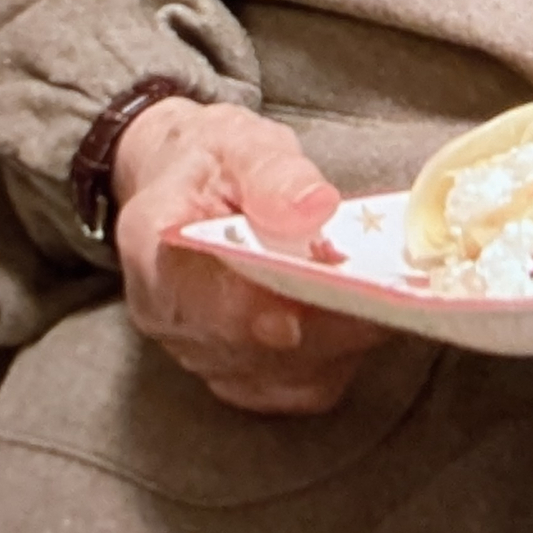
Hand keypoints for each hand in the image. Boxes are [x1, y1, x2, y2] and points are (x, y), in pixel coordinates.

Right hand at [111, 97, 384, 413]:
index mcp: (151, 244)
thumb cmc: (214, 163)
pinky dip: (336, 360)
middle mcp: (166, 314)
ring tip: (381, 298)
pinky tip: (363, 320)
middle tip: (379, 291)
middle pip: (244, 345)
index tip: (297, 308)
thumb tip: (314, 205)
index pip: (189, 293)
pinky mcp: (237, 375)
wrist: (187, 186)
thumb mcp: (241, 142)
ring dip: (336, 343)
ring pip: (278, 376)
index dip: (244, 309)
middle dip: (317, 322)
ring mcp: (199, 352)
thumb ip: (274, 172)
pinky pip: (294, 390)